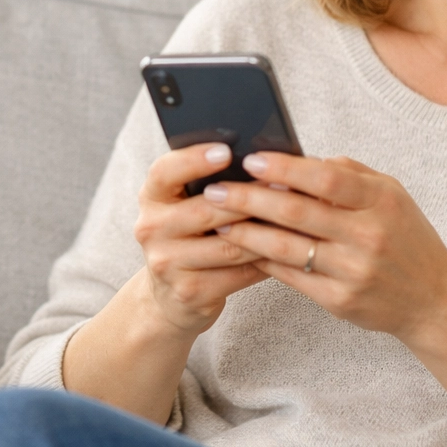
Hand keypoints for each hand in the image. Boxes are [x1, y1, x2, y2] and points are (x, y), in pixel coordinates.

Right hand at [133, 143, 269, 335]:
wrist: (170, 295)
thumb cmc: (189, 238)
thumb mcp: (184, 206)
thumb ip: (207, 184)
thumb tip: (259, 160)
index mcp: (151, 198)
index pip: (164, 172)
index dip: (193, 160)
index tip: (226, 151)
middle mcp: (151, 229)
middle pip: (204, 210)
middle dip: (249, 197)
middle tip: (285, 183)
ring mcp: (167, 264)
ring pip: (228, 245)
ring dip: (266, 232)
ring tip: (294, 217)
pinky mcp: (190, 291)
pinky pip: (238, 273)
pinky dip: (266, 261)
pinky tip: (287, 251)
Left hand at [207, 153, 446, 341]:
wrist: (433, 299)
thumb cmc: (406, 237)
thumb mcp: (391, 194)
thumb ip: (349, 173)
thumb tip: (297, 159)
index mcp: (381, 202)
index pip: (326, 179)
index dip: (285, 168)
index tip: (250, 160)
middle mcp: (368, 236)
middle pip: (297, 213)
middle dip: (250, 199)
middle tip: (215, 190)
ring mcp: (353, 272)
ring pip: (287, 248)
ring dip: (247, 233)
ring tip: (219, 220)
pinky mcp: (340, 301)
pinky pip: (292, 277)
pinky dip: (263, 260)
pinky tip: (243, 247)